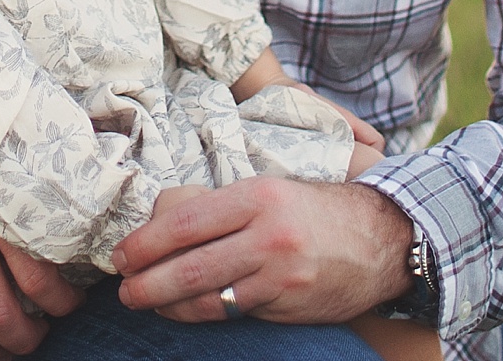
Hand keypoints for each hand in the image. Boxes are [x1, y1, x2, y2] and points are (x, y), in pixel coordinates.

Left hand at [112, 173, 411, 323]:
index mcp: (258, 195)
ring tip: (143, 302)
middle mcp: (267, 234)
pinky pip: (236, 313)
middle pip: (191, 264)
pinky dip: (203, 313)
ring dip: (168, 304)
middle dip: (148, 281)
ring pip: (210, 295)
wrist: (381, 238)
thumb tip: (170, 221)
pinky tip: (184, 312)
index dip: (148, 242)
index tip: (122, 253)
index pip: (188, 221)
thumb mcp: (275, 189)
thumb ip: (229, 205)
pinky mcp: (289, 304)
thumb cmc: (318, 209)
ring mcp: (279, 274)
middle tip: (122, 289)